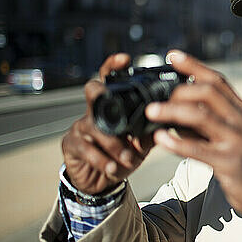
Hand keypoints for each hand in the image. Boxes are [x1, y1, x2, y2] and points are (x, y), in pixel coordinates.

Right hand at [62, 53, 153, 194]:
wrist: (103, 181)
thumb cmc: (122, 156)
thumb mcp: (142, 143)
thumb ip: (152, 130)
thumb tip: (170, 119)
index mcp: (111, 107)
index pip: (109, 80)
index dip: (114, 66)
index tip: (125, 59)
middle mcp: (93, 111)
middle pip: (93, 93)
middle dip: (101, 93)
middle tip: (110, 100)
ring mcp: (80, 127)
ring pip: (95, 127)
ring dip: (115, 144)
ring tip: (129, 158)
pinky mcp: (71, 144)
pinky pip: (87, 149)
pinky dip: (103, 160)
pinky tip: (113, 167)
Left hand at [146, 50, 241, 229]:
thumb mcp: (236, 134)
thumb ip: (210, 122)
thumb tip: (174, 114)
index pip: (217, 80)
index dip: (193, 66)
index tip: (172, 56)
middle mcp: (241, 120)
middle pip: (209, 92)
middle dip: (179, 90)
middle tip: (156, 97)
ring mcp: (237, 141)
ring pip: (202, 116)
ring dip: (173, 111)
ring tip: (150, 112)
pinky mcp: (230, 163)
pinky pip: (200, 150)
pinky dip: (178, 143)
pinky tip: (160, 140)